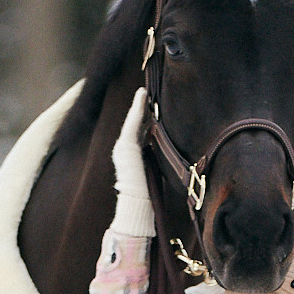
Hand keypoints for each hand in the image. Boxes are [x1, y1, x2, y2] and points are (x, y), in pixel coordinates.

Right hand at [110, 91, 155, 235]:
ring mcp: (123, 146)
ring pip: (133, 121)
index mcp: (132, 155)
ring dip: (139, 105)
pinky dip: (137, 108)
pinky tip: (142, 95)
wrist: (136, 202)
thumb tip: (170, 151)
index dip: (145, 117)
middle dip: (142, 108)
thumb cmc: (149, 193)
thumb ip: (157, 158)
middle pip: (136, 123)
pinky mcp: (125, 145)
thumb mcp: (155, 171)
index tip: (151, 105)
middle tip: (148, 92)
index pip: (139, 131)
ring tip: (145, 91)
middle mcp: (124, 149)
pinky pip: (132, 122)